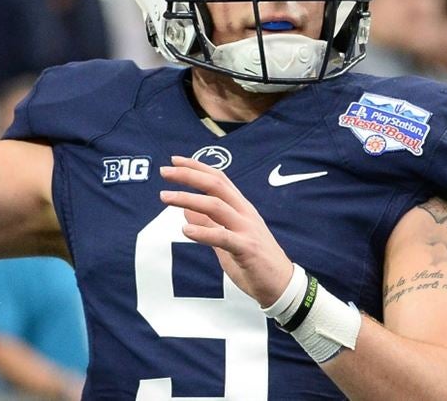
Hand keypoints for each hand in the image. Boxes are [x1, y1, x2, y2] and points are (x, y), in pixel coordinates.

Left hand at [160, 155, 292, 306]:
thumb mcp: (228, 239)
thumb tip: (186, 209)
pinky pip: (223, 237)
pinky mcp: (247, 249)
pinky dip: (203, 232)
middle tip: (164, 171)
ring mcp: (247, 229)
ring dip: (188, 199)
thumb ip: (209, 223)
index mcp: (241, 208)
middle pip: (216, 185)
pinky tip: (186, 230)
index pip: (218, 179)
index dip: (196, 167)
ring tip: (165, 197)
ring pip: (216, 206)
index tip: (174, 160)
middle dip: (188, 175)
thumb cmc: (255, 261)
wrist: (282, 286)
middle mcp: (245, 213)